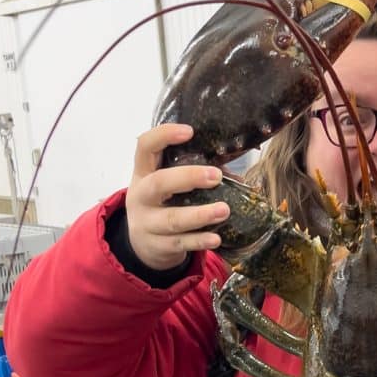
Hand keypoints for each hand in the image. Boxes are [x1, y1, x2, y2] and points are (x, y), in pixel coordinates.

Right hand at [125, 124, 229, 269]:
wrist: (142, 244)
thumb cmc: (162, 205)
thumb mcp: (166, 187)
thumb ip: (191, 176)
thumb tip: (235, 176)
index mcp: (143, 173)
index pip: (144, 146)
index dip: (163, 136)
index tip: (189, 131)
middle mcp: (140, 196)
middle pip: (158, 183)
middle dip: (188, 178)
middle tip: (215, 176)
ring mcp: (147, 223)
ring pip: (172, 219)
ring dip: (200, 214)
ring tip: (224, 210)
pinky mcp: (157, 245)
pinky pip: (180, 243)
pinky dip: (199, 241)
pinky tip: (216, 238)